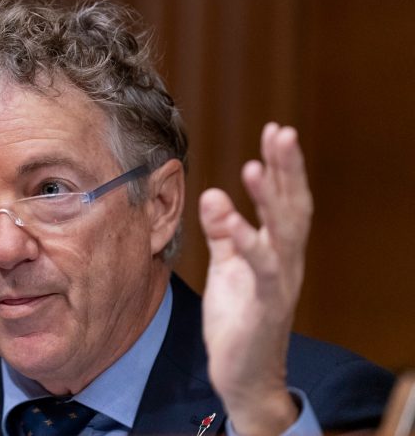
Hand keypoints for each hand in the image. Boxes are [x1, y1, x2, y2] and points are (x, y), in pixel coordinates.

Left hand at [199, 123, 312, 435]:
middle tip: (281, 132)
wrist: (244, 373)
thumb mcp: (228, 266)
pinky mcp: (266, 304)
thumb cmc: (238, 317)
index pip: (286, 200)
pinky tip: (231, 216)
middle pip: (293, 207)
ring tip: (256, 164)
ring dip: (271, 197)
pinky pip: (261, 268)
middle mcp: (287, 261)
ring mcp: (281, 282)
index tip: (276, 131)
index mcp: (278, 250)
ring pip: (283, 232)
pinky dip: (247, 239)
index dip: (283, 167)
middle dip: (287, 168)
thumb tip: (213, 194)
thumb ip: (223, 231)